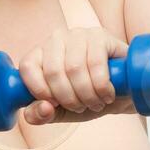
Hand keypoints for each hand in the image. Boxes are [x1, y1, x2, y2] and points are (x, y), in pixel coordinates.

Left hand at [17, 27, 136, 125]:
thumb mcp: (60, 112)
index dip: (39, 90)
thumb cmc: (86, 98)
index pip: (28, 66)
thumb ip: (40, 115)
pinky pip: (96, 63)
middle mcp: (56, 39)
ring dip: (87, 95)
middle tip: (82, 107)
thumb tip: (43, 108)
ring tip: (96, 102)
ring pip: (74, 68)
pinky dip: (102, 86)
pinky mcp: (101, 35)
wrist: (121, 93)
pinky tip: (107, 95)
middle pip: (53, 71)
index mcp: (40, 54)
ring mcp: (79, 34)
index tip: (54, 105)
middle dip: (69, 99)